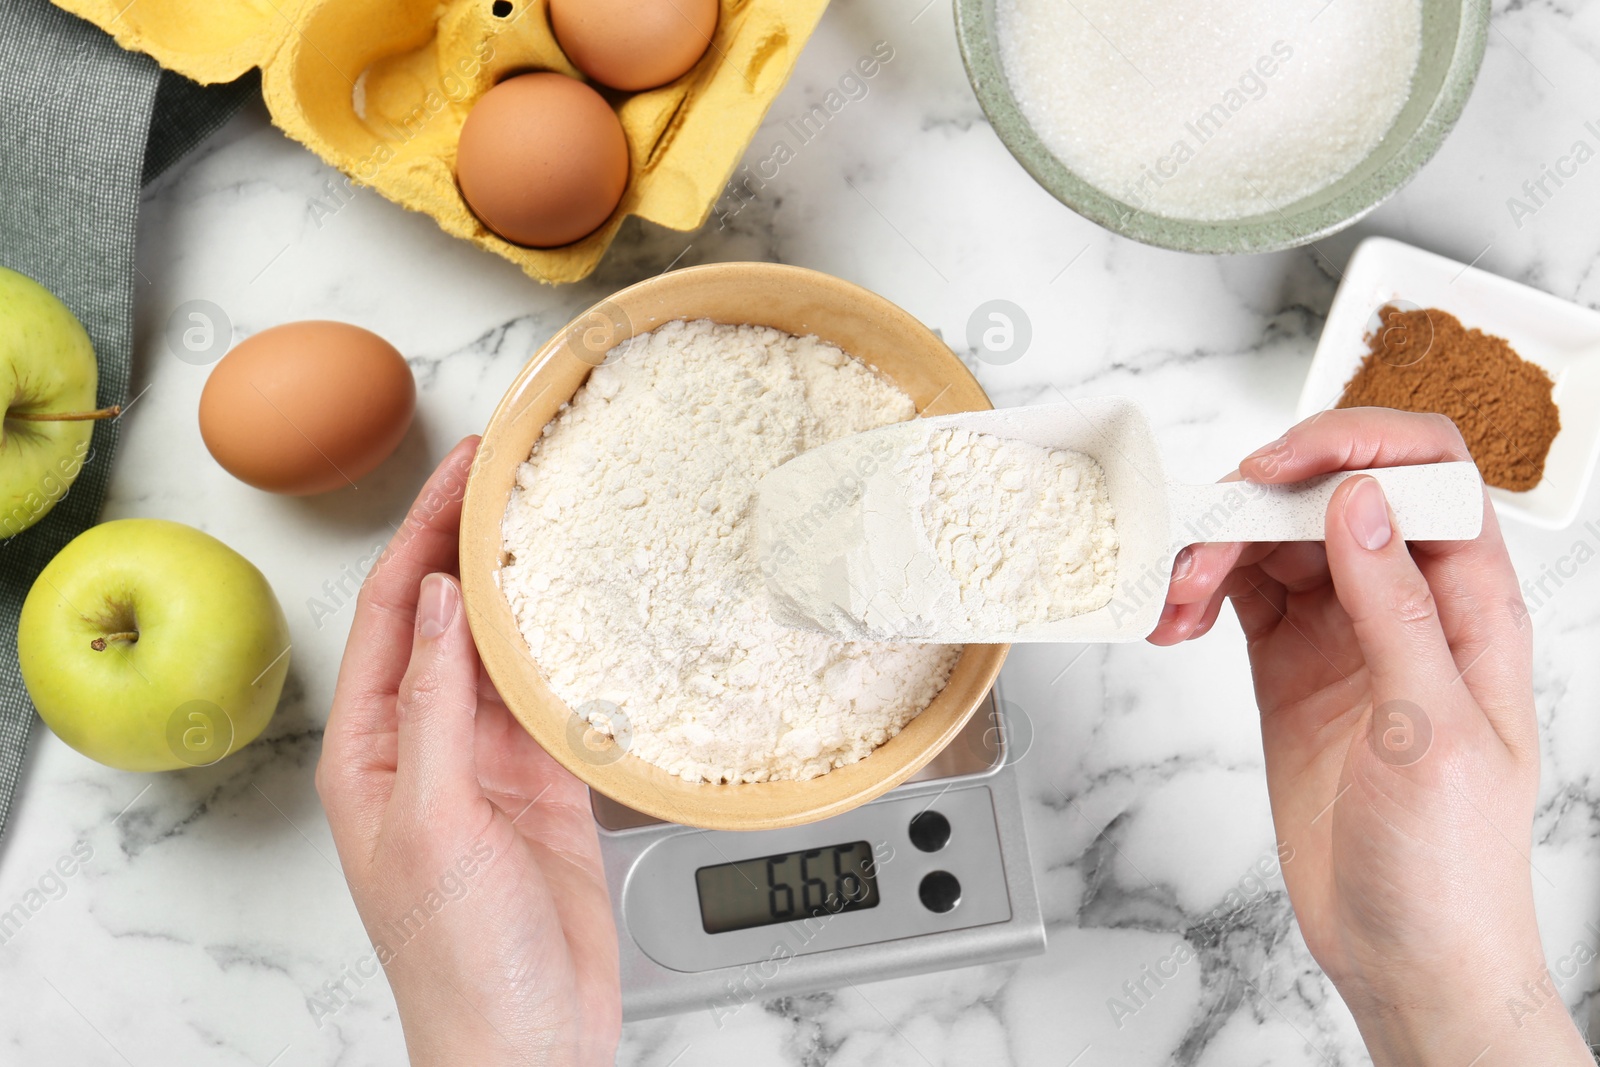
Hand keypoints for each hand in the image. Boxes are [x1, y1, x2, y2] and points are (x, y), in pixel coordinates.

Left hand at [316, 438, 620, 1066]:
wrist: (527, 1037)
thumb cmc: (456, 960)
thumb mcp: (433, 821)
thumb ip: (438, 708)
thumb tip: (446, 605)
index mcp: (372, 750)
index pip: (395, 613)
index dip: (423, 534)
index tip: (461, 472)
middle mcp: (426, 745)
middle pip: (450, 618)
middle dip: (474, 542)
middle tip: (513, 472)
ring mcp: (489, 763)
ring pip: (506, 650)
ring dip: (527, 589)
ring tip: (557, 521)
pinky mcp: (547, 785)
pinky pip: (558, 698)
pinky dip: (573, 652)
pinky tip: (592, 612)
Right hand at [1150, 409, 1588, 1065]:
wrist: (1407, 953)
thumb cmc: (1453, 863)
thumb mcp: (1432, 730)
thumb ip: (1395, 609)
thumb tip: (1360, 502)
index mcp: (1468, 606)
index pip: (1426, 475)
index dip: (1355, 445)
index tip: (1278, 466)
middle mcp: (1405, 605)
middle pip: (1330, 498)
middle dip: (1259, 501)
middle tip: (1202, 537)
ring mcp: (1343, 634)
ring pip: (1273, 543)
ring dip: (1215, 551)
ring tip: (1176, 598)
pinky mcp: (1290, 668)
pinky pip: (1239, 596)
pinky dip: (1198, 593)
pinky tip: (1175, 619)